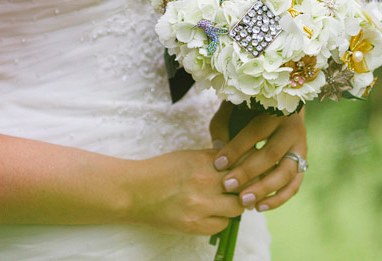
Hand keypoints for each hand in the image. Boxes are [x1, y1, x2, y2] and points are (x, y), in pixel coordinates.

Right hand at [128, 149, 244, 235]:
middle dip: (245, 184)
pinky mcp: (195, 225)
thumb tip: (237, 159)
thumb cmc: (160, 171)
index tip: (246, 169)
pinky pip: (223, 224)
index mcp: (203, 161)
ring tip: (225, 200)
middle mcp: (205, 182)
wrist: (134, 192)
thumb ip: (212, 158)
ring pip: (238, 206)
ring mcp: (201, 205)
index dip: (246, 165)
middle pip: (244, 184)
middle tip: (241, 186)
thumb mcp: (188, 156)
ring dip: (235, 203)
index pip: (240, 161)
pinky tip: (212, 213)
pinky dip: (222, 219)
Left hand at [209, 101, 306, 211]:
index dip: (235, 150)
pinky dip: (279, 198)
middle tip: (228, 186)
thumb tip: (218, 151)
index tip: (218, 164)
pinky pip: (294, 185)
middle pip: (272, 155)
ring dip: (265, 189)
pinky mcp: (303, 162)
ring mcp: (300, 147)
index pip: (254, 133)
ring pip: (287, 173)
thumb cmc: (248, 110)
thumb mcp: (232, 110)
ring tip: (244, 201)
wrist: (279, 107)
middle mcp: (292, 129)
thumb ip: (223, 127)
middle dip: (248, 172)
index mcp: (275, 111)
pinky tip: (259, 206)